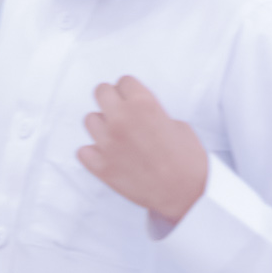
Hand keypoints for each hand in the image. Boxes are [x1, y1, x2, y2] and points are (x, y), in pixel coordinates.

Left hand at [78, 78, 207, 221]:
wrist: (186, 191)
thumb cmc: (187, 158)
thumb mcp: (175, 123)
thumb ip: (151, 112)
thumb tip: (137, 113)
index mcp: (143, 104)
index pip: (123, 81)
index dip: (130, 90)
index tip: (132, 98)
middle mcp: (121, 119)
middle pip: (101, 92)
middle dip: (112, 99)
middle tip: (120, 110)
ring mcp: (108, 143)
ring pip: (90, 120)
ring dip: (102, 125)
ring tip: (116, 135)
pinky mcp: (101, 167)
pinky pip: (84, 150)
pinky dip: (94, 152)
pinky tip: (108, 155)